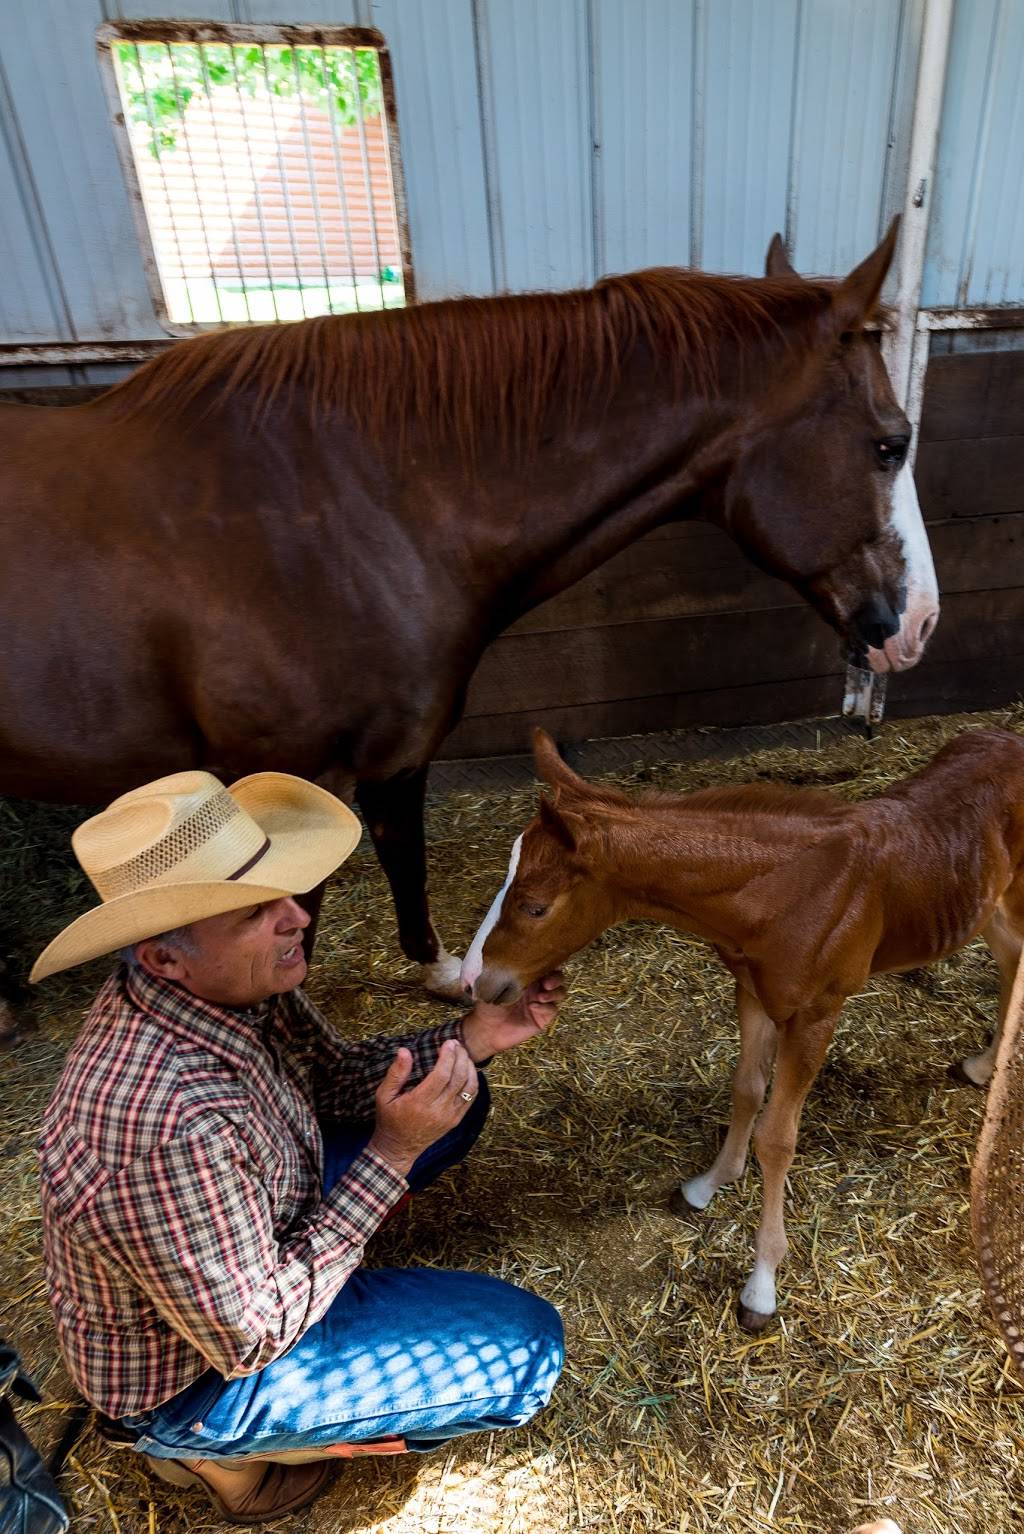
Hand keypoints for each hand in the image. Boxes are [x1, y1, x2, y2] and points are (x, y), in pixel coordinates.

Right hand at [367, 1039, 478, 1176]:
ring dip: (469, 1067)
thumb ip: (395, 1073)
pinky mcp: (456, 1120)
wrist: (398, 1148)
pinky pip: (470, 1098)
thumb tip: (404, 1051)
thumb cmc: (389, 1119)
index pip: (441, 1075)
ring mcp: (450, 1116)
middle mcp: (438, 1110)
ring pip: (469, 1087)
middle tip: (457, 1044)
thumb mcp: (383, 1096)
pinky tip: (467, 1069)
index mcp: (420, 1102)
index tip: (448, 1043)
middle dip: (460, 1057)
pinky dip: (473, 1081)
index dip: (448, 1056)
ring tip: (463, 1054)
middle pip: (458, 1078)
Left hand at [461, 971, 565, 1060]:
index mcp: (527, 976)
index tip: (545, 964)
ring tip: (541, 996)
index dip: (550, 964)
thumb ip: (509, 972)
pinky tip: (532, 1007)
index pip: (545, 966)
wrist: (486, 1029)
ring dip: (554, 993)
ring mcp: (542, 1003)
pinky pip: (553, 1009)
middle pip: (558, 977)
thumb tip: (519, 959)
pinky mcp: (543, 1018)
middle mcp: (537, 988)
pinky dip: (545, 1007)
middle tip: (546, 983)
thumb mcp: (496, 984)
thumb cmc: (488, 1005)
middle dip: (556, 978)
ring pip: (560, 992)